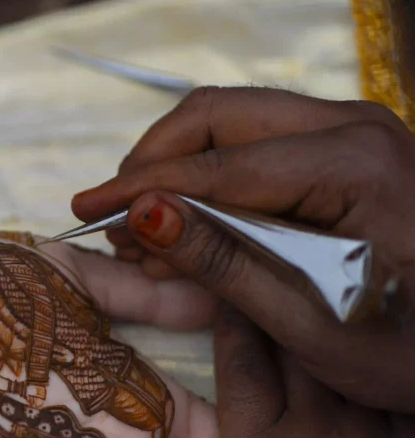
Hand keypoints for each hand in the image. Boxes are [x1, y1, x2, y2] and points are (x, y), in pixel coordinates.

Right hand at [71, 87, 414, 411]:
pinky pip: (259, 144)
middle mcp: (353, 125)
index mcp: (351, 163)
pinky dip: (212, 179)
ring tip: (142, 236)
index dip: (139, 187)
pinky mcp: (349, 149)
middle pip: (217, 116)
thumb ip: (224, 260)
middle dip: (152, 164)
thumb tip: (143, 215)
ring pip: (233, 124)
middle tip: (110, 219)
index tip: (83, 209)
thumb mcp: (313, 322)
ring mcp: (354, 131)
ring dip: (178, 171)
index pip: (214, 166)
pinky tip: (189, 229)